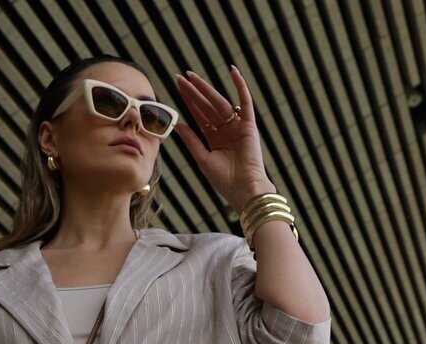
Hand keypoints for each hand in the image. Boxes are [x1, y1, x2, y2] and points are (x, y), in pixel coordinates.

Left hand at [173, 66, 274, 212]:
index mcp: (214, 139)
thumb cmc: (224, 180)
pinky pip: (246, 101)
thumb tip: (177, 124)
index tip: (177, 87)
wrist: (243, 190)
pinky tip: (233, 71)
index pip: (198, 115)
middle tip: (180, 77)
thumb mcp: (202, 158)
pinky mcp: (249, 125)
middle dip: (193, 92)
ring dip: (206, 89)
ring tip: (193, 77)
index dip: (188, 101)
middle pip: (206, 106)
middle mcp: (225, 130)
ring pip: (219, 102)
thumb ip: (191, 140)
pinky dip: (241, 86)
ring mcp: (237, 126)